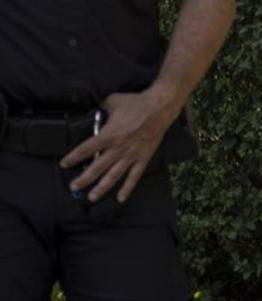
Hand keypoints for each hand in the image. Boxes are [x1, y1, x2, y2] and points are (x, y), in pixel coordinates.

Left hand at [61, 87, 180, 202]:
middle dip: (84, 179)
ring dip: (102, 188)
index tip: (64, 164)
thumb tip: (93, 110)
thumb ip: (100, 109)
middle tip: (74, 187)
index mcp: (109, 135)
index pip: (86, 149)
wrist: (159, 108)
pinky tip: (120, 198)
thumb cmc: (136, 103)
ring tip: (92, 197)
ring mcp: (131, 155)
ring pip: (113, 176)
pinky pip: (134, 177)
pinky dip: (127, 188)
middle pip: (97, 167)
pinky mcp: (143, 159)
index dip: (73, 157)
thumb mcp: (112, 101)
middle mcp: (118, 148)